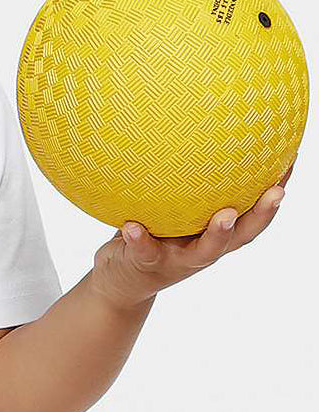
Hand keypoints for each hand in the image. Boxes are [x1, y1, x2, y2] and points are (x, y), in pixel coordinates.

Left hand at [90, 157, 295, 311]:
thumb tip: (195, 131)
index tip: (291, 162)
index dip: (273, 194)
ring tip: (223, 215)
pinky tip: (131, 225)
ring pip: (204, 251)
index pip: (252, 214)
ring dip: (217, 233)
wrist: (120, 280)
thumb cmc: (152, 236)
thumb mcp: (170, 211)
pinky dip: (139, 239)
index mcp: (213, 234)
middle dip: (261, 214)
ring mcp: (177, 259)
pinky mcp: (145, 265)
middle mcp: (202, 249)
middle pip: (241, 235)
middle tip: (276, 192)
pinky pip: (143, 251)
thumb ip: (184, 186)